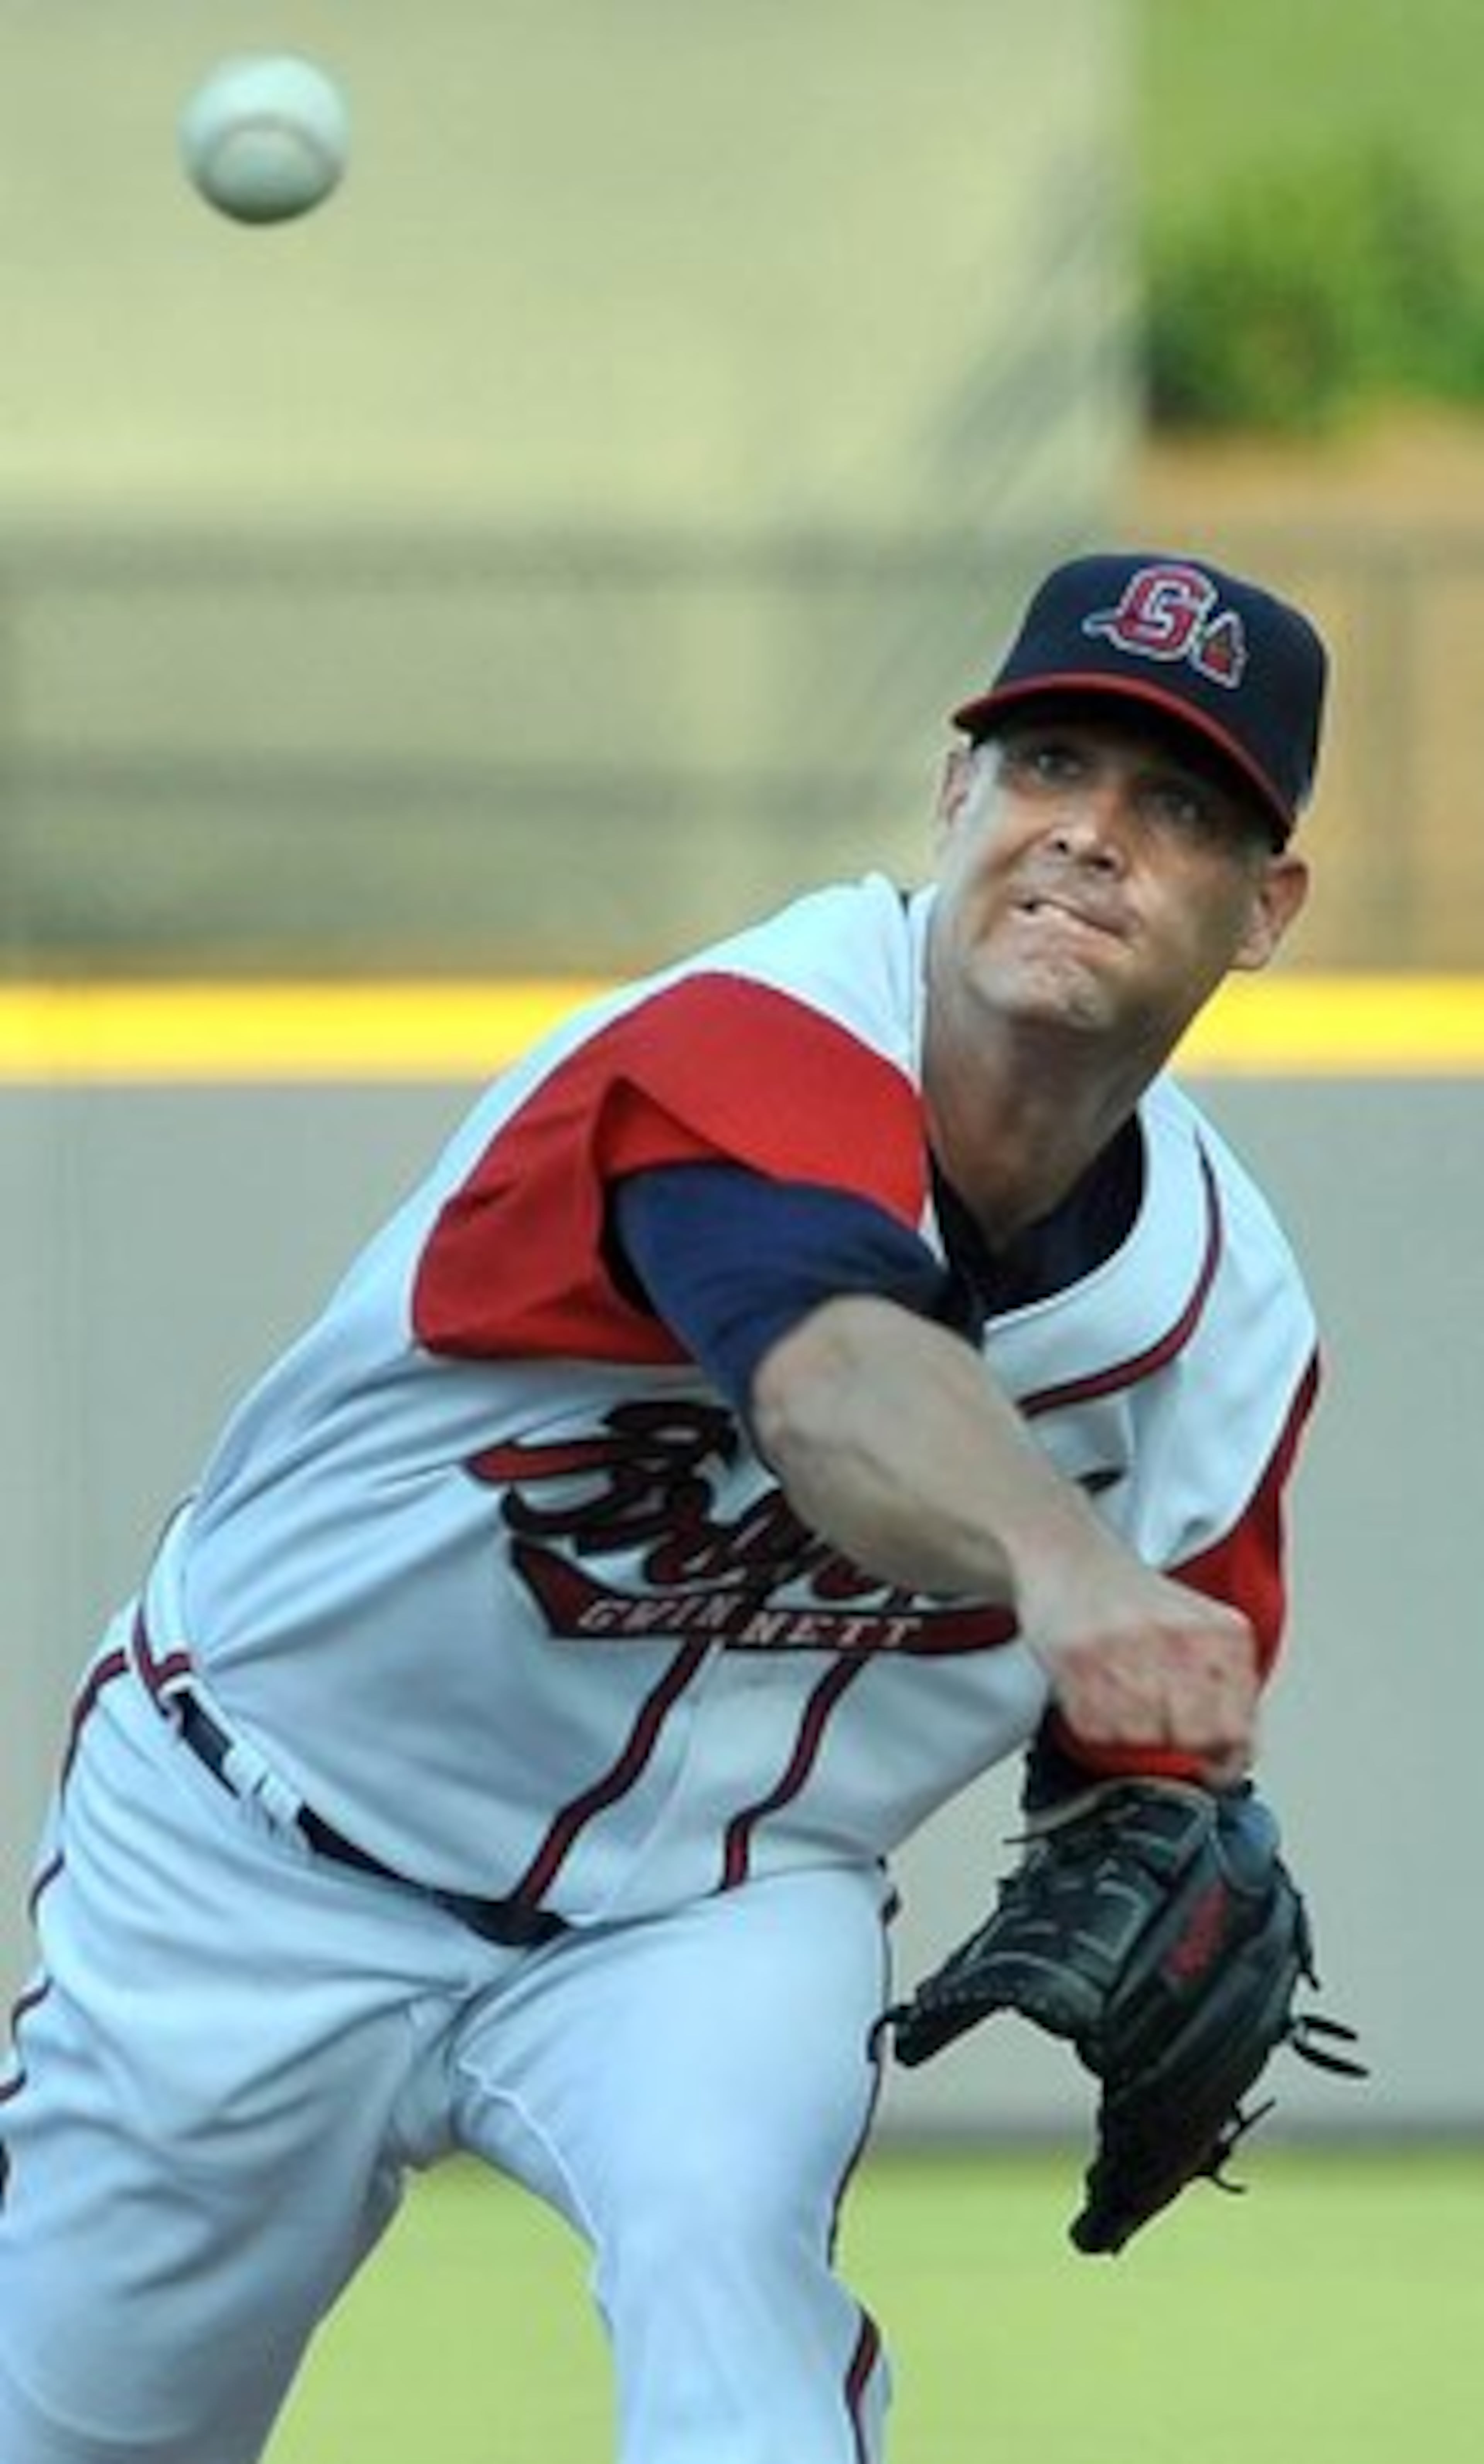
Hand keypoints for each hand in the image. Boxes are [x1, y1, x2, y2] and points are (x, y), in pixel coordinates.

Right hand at [1016, 1543, 1259, 1784]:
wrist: (1069, 1556)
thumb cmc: (1134, 1599)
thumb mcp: (1203, 1627)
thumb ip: (1228, 1682)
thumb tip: (1237, 1748)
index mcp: (1220, 1634)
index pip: (1237, 1728)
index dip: (1225, 1757)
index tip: (1213, 1764)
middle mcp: (1178, 1639)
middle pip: (1193, 1738)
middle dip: (1178, 1745)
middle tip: (1164, 1733)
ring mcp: (1128, 1650)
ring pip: (1143, 1739)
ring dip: (1133, 1735)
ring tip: (1125, 1704)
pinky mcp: (1078, 1662)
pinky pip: (1096, 1730)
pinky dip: (1096, 1725)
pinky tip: (1097, 1695)